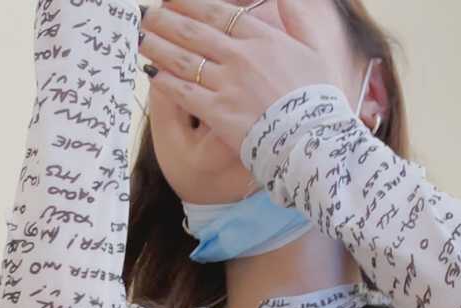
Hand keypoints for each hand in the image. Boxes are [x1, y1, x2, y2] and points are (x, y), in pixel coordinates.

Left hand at [141, 0, 354, 156]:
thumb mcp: (315, 50)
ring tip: (140, 38)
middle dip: (166, 20)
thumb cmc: (319, 100)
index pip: (217, 12)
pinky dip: (165, 81)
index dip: (190, 3)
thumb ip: (298, 18)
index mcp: (262, 38)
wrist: (315, 140)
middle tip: (147, 14)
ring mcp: (227, 84)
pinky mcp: (218, 113)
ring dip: (158, 46)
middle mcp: (240, 56)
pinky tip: (150, 74)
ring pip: (183, 59)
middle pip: (193, 31)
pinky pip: (184, 93)